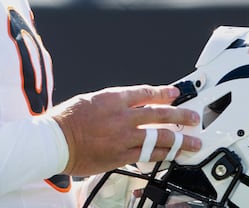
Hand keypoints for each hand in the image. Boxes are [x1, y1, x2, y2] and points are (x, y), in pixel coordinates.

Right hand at [49, 85, 201, 176]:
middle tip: (194, 117)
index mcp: (113, 98)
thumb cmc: (66, 120)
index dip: (163, 93)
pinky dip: (163, 154)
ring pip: (159, 137)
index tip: (175, 93)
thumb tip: (129, 106)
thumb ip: (112, 104)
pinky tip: (173, 155)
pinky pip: (148, 154)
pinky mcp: (121, 155)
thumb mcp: (90, 101)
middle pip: (159, 114)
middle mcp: (122, 116)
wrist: (54, 140)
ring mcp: (123, 136)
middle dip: (180, 116)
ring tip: (193, 142)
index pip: (145, 93)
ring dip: (180, 140)